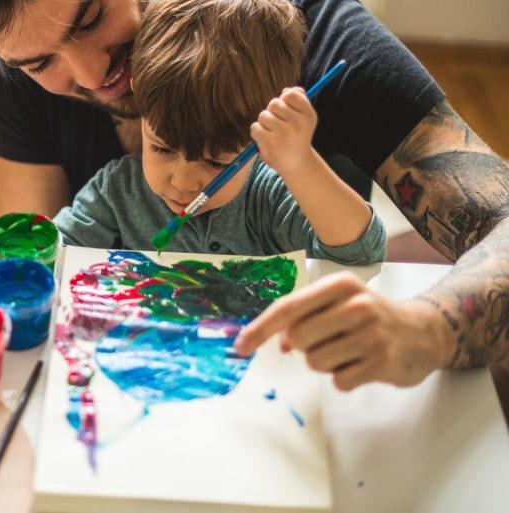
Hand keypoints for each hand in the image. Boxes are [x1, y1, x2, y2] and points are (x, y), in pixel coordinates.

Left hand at [233, 272, 453, 390]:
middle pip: (299, 339)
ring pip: (316, 362)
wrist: (425, 332)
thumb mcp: (337, 305)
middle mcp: (357, 304)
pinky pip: (339, 381)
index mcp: (339, 285)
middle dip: (305, 347)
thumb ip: (304, 317)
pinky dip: (345, 377)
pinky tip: (363, 365)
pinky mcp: (383, 362)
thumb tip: (282, 342)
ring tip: (350, 351)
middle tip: (330, 340)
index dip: (260, 328)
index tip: (239, 346)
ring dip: (326, 363)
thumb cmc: (369, 317)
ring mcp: (372, 333)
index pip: (288, 307)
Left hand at [250, 87, 315, 175]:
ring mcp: (285, 133)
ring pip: (264, 115)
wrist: (296, 163)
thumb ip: (298, 100)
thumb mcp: (304, 118)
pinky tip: (266, 140)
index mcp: (308, 115)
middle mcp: (299, 124)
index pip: (290, 94)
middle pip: (274, 103)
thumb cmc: (297, 136)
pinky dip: (257, 133)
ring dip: (264, 123)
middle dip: (272, 111)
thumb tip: (286, 89)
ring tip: (273, 133)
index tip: (286, 110)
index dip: (284, 99)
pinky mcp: (271, 142)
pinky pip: (255, 128)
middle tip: (278, 123)